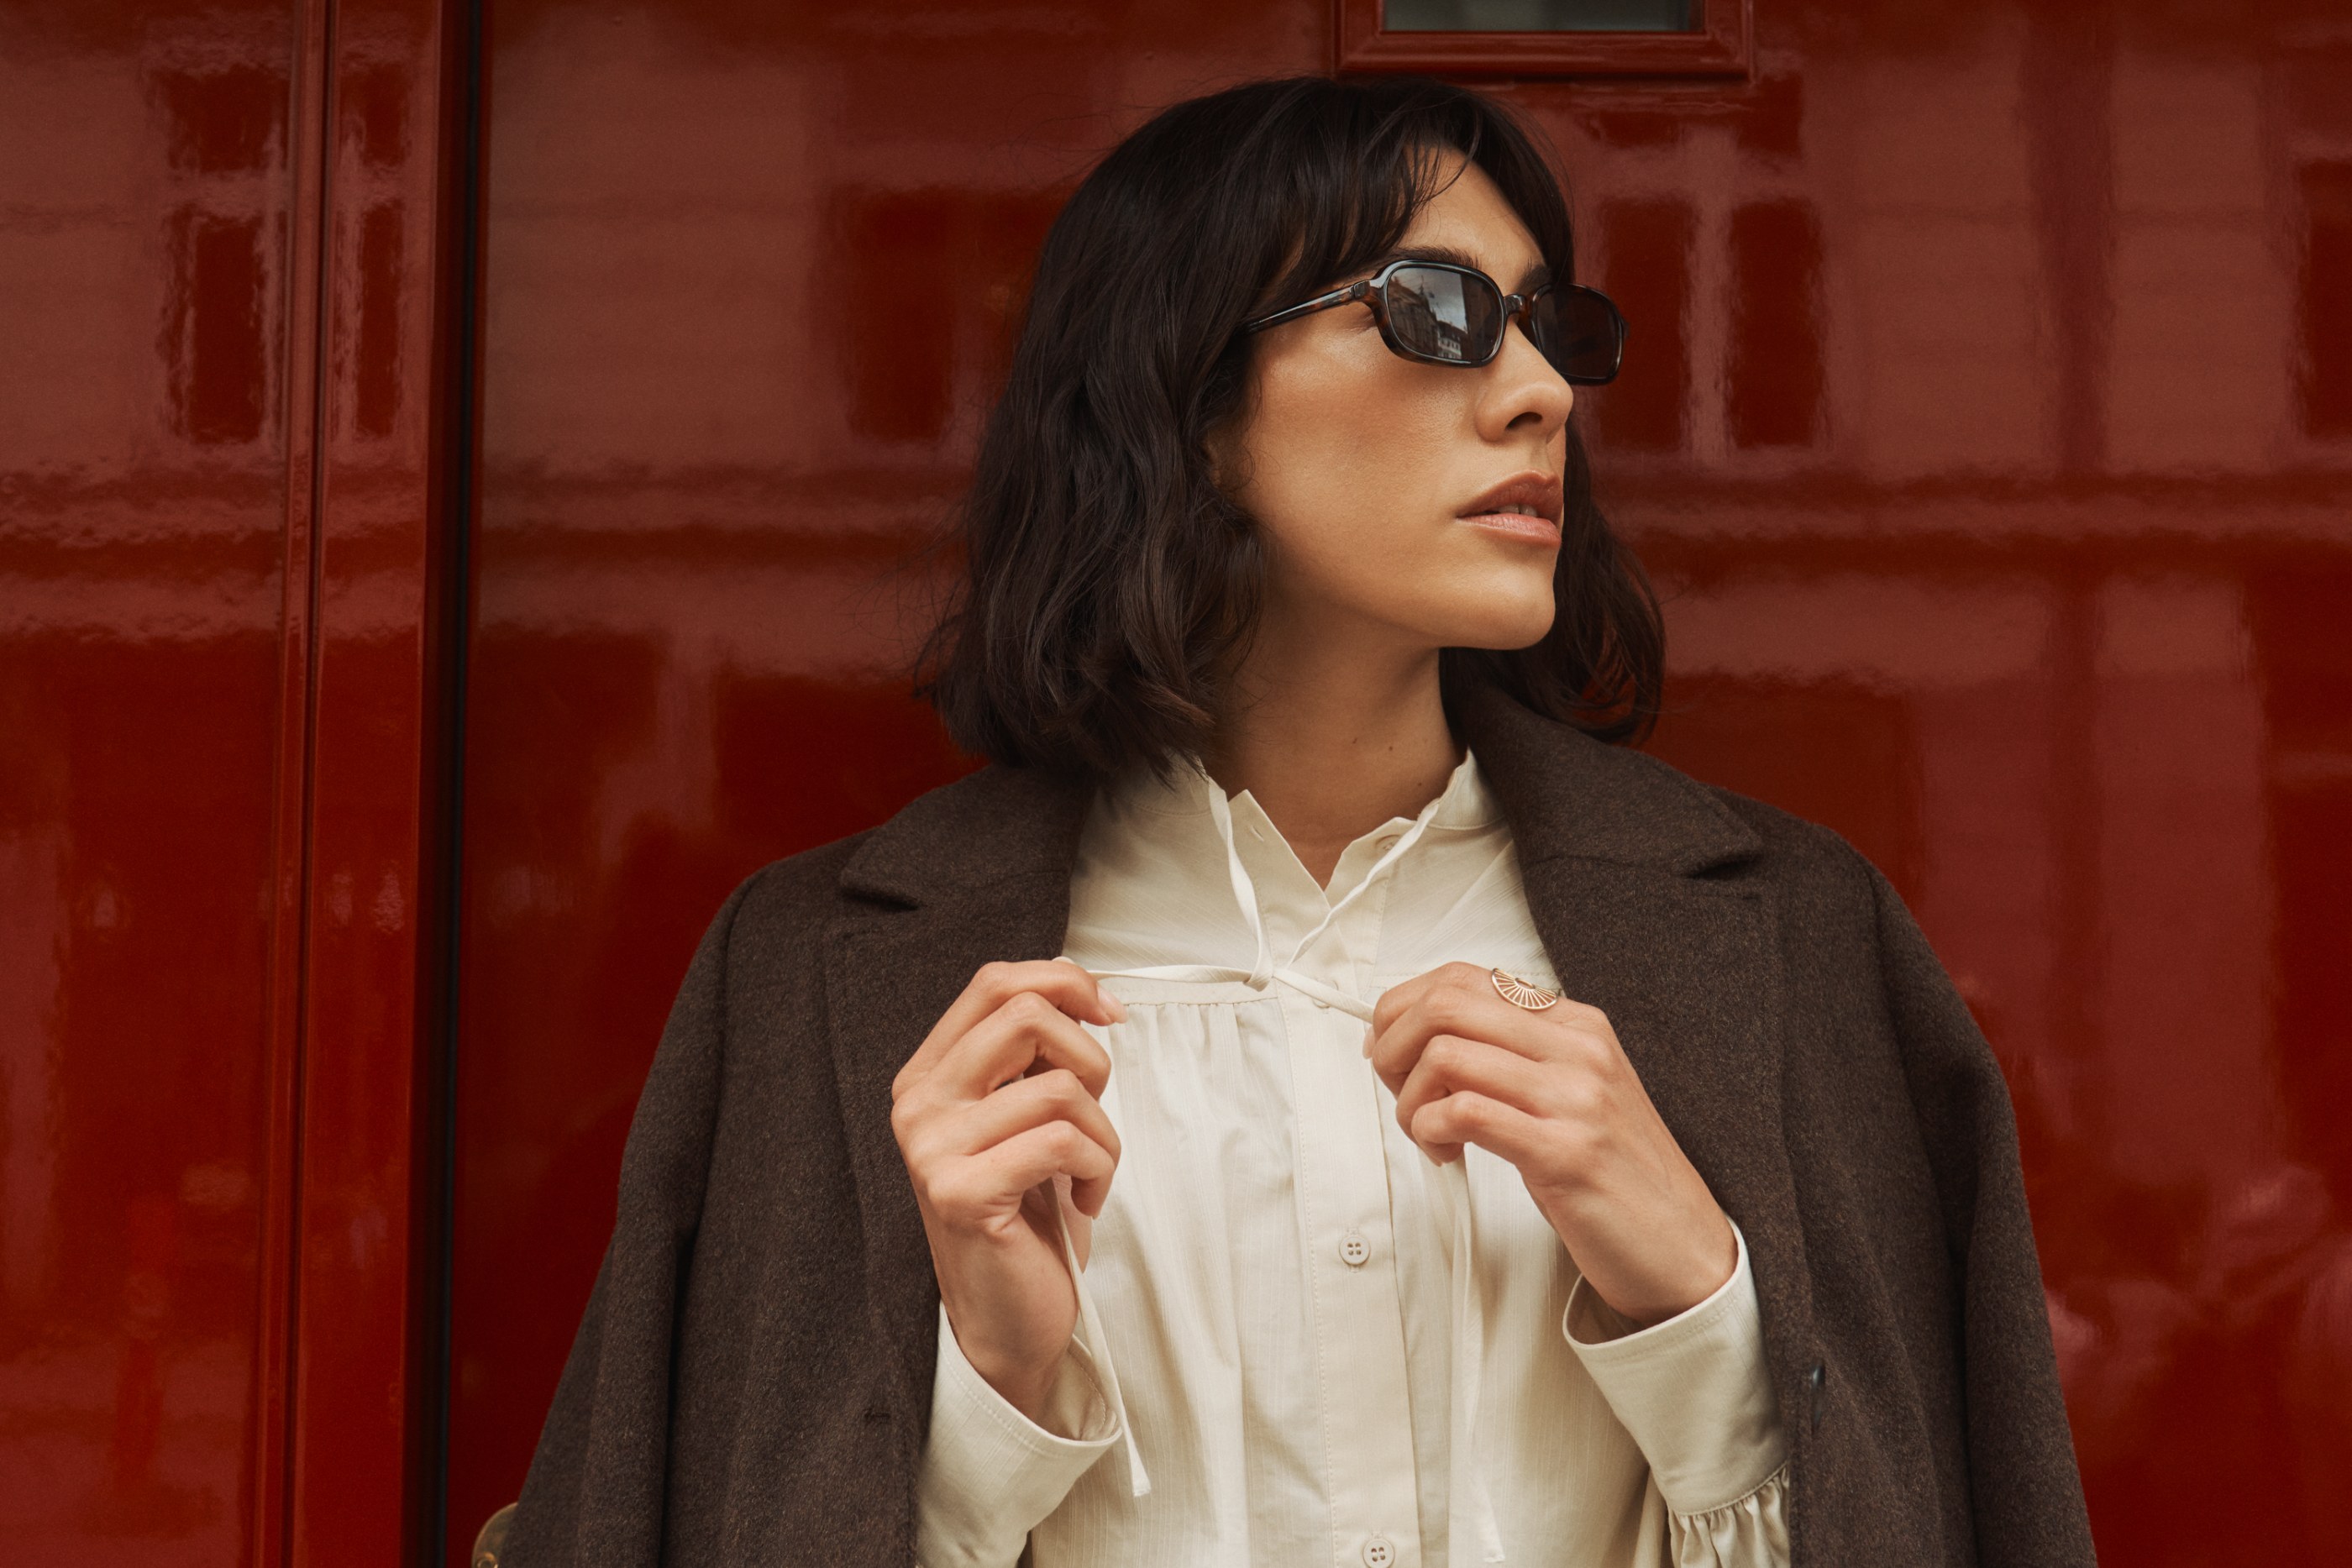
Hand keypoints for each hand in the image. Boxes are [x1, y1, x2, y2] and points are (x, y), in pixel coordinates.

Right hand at [891, 960, 1126, 1422]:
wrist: (1010, 1317)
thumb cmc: (1029, 1216)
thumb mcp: (1029, 1116)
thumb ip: (1035, 1055)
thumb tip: (1087, 994)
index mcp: (930, 1075)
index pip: (993, 983)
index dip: (1064, 982)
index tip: (1108, 1014)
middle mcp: (919, 1103)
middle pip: (1024, 1014)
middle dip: (1090, 1056)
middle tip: (1095, 1109)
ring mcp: (933, 1148)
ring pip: (1060, 1086)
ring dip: (1104, 1133)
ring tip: (1089, 1172)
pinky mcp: (961, 1193)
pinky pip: (1064, 1141)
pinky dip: (1098, 1170)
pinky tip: (1081, 1202)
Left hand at [1367, 962, 1734, 1327]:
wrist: (1684, 1248)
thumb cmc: (1616, 1178)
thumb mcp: (1571, 1096)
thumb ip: (1514, 1059)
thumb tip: (1424, 1039)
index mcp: (1578, 1026)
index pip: (1464, 978)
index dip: (1404, 1010)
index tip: (1390, 1049)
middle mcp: (1578, 1050)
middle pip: (1445, 1004)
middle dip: (1393, 1045)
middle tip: (1397, 1090)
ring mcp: (1575, 1099)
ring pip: (1444, 1055)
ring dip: (1410, 1100)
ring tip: (1427, 1134)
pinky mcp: (1564, 1153)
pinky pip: (1464, 1112)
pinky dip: (1430, 1131)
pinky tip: (1445, 1153)